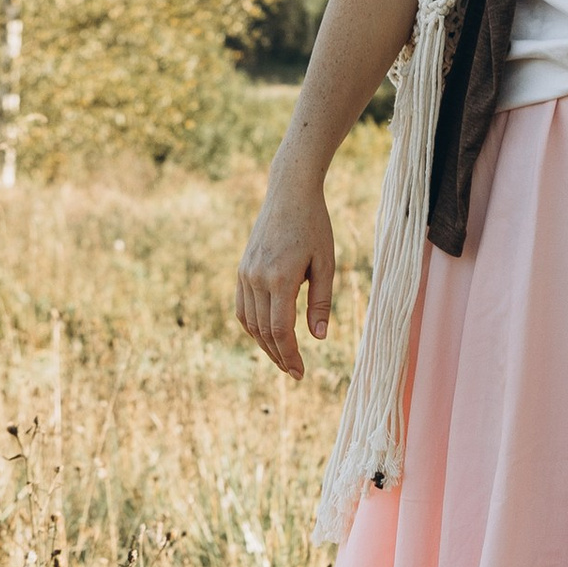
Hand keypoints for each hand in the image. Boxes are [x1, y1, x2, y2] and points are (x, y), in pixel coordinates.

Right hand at [237, 161, 335, 380]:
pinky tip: (268, 335)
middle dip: (279, 355)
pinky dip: (254, 326)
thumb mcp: (326, 263)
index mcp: (280, 278)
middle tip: (295, 372)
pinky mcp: (242, 270)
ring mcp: (245, 274)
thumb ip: (322, 302)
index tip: (301, 372)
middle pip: (263, 331)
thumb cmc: (315, 226)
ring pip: (250, 322)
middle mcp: (257, 278)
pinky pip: (243, 307)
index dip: (290, 355)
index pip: (280, 330)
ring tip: (283, 358)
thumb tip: (319, 337)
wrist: (289, 194)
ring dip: (265, 344)